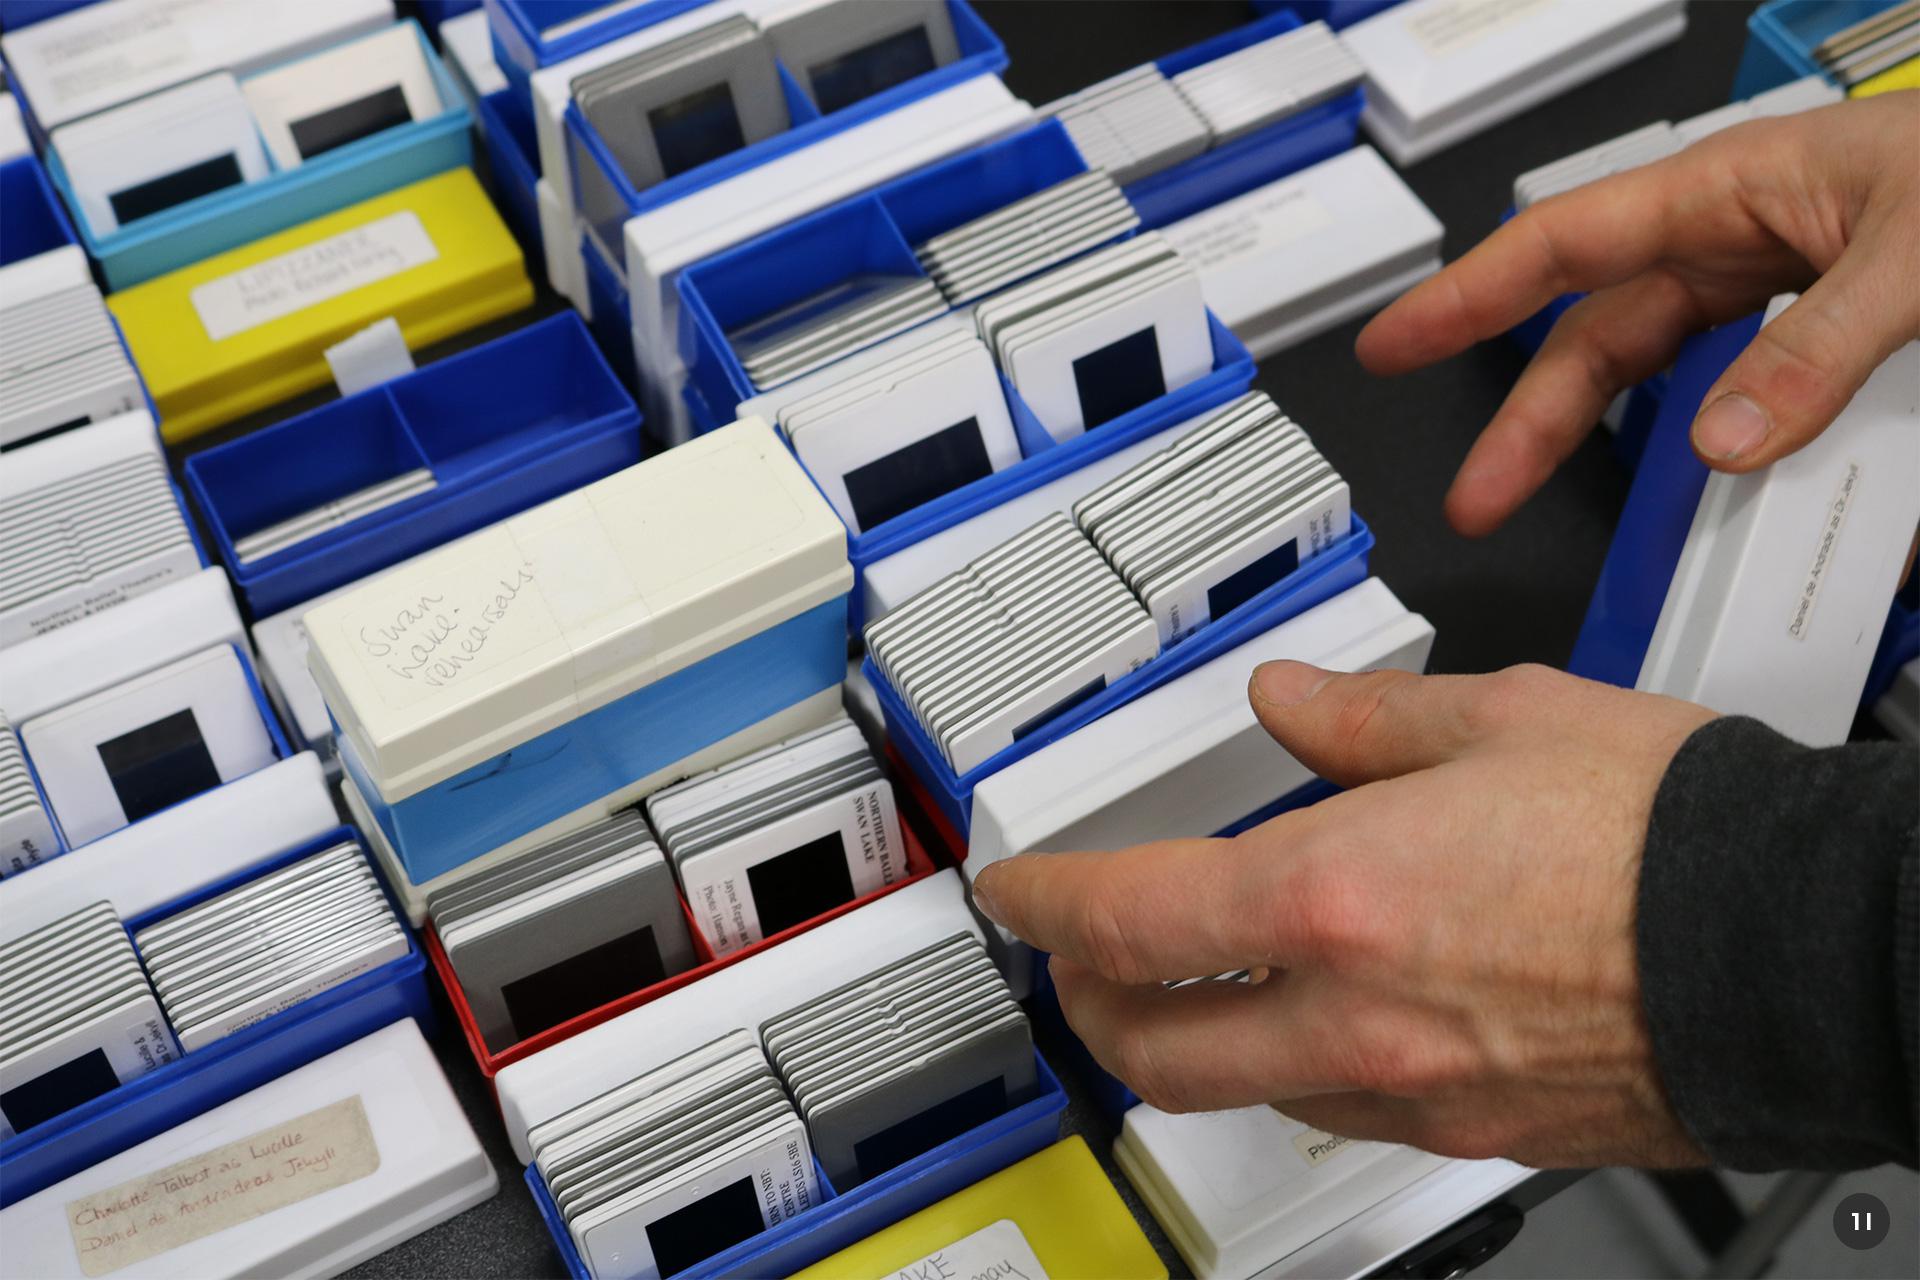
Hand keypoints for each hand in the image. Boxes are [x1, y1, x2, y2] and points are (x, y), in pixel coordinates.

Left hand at [970, 660, 1720, 1167]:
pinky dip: (1295, 1067)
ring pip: (1242, 1092)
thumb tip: (1292, 705)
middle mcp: (1360, 1011)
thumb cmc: (1675, 836)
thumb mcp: (1502, 719)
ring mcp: (1414, 1088)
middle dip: (1089, 1002)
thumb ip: (1366, 719)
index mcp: (1343, 894)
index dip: (1045, 904)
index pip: (1129, 919)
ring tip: (1191, 984)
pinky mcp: (1475, 1130)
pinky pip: (1342, 1112)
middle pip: (1154, 1045)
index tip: (1018, 890)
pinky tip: (1323, 1014)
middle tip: (1077, 959)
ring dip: (1187, 1042)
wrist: (1805, 948)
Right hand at [1355, 92, 1919, 537]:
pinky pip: (1770, 405)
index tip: (1394, 342)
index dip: (1467, 297)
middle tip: (1480, 494)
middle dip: (1532, 419)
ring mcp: (1794, 290)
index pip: (1566, 244)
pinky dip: (1759, 461)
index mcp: (1739, 186)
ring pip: (1679, 381)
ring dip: (1635, 453)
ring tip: (1619, 524)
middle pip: (1606, 337)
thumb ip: (1822, 348)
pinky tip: (1759, 502)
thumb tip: (1726, 440)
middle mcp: (1753, 239)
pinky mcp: (1841, 338)